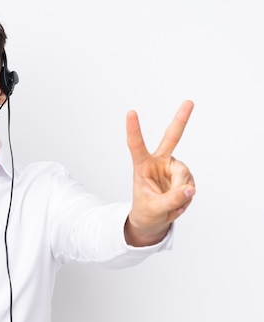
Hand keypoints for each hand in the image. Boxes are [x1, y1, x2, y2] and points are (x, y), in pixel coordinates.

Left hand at [125, 100, 195, 245]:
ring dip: (181, 194)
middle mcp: (159, 162)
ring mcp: (173, 168)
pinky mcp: (184, 176)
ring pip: (185, 177)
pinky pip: (191, 186)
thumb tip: (190, 189)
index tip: (131, 112)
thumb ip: (170, 200)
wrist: (152, 219)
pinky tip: (177, 202)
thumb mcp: (153, 209)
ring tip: (170, 204)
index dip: (134, 129)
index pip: (136, 145)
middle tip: (189, 102)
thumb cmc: (146, 211)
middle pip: (171, 138)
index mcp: (142, 165)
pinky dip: (185, 198)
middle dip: (181, 120)